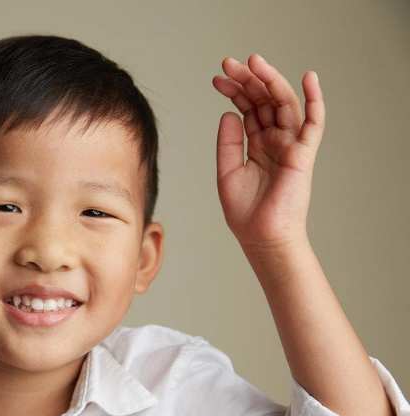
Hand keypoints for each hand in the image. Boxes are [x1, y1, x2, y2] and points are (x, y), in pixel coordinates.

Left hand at [211, 54, 324, 254]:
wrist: (261, 238)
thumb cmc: (246, 212)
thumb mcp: (227, 173)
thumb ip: (228, 143)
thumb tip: (228, 113)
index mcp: (257, 143)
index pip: (247, 108)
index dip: (233, 91)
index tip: (216, 79)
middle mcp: (275, 140)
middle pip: (264, 101)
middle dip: (248, 80)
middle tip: (229, 63)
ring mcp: (290, 145)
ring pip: (284, 104)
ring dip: (270, 81)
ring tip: (254, 62)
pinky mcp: (303, 154)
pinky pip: (314, 123)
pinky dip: (315, 100)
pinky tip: (308, 78)